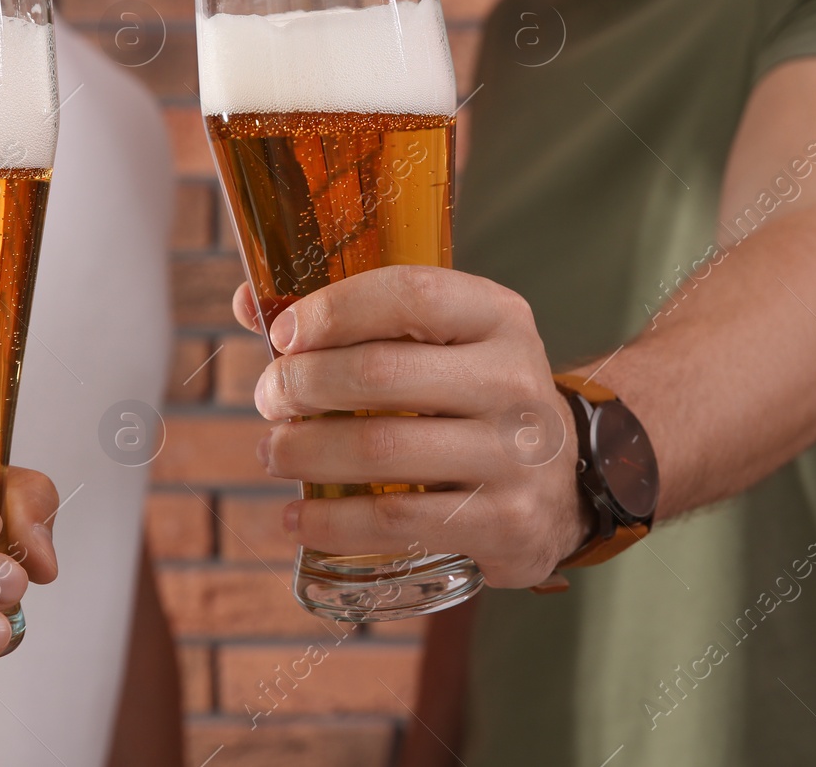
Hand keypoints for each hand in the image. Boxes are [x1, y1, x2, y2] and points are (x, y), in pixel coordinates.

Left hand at [233, 266, 594, 587]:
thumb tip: (251, 303)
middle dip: (302, 384)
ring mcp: (516, 456)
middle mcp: (515, 381)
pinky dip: (330, 521)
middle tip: (269, 399)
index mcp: (499, 317)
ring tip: (272, 452)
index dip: (334, 310)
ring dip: (305, 452)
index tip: (283, 335)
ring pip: (381, 450)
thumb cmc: (474, 397)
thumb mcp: (443, 342)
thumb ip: (355, 318)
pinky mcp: (505, 522)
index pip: (410, 294)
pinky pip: (395, 521)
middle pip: (381, 373)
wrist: (564, 482)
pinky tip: (297, 515)